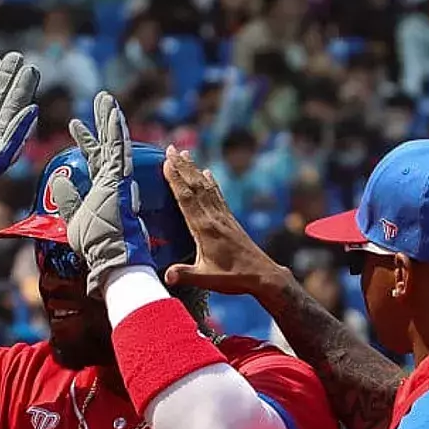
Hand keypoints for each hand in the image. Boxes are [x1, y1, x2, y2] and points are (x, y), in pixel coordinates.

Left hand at [51, 91, 155, 296]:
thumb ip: (68, 201)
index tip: (75, 124)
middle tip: (100, 99)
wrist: (111, 256)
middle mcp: (112, 181)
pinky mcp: (120, 179)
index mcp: (102, 189)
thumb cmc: (96, 244)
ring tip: (106, 98)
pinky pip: (118, 150)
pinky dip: (116, 131)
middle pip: (106, 145)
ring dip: (111, 119)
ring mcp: (118, 179)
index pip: (95, 159)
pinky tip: (114, 112)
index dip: (85, 140)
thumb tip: (59, 182)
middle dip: (102, 122)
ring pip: (115, 142)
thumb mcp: (73, 220)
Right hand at [161, 147, 293, 298]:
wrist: (262, 275)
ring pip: (206, 187)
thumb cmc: (234, 277)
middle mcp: (214, 217)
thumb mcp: (207, 279)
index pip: (187, 198)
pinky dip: (210, 181)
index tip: (166, 162)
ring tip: (184, 154)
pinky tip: (207, 172)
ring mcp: (223, 216)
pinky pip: (217, 194)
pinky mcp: (230, 219)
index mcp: (205, 228)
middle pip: (195, 186)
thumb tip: (167, 275)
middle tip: (170, 148)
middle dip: (182, 167)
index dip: (175, 179)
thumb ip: (185, 275)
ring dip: (194, 169)